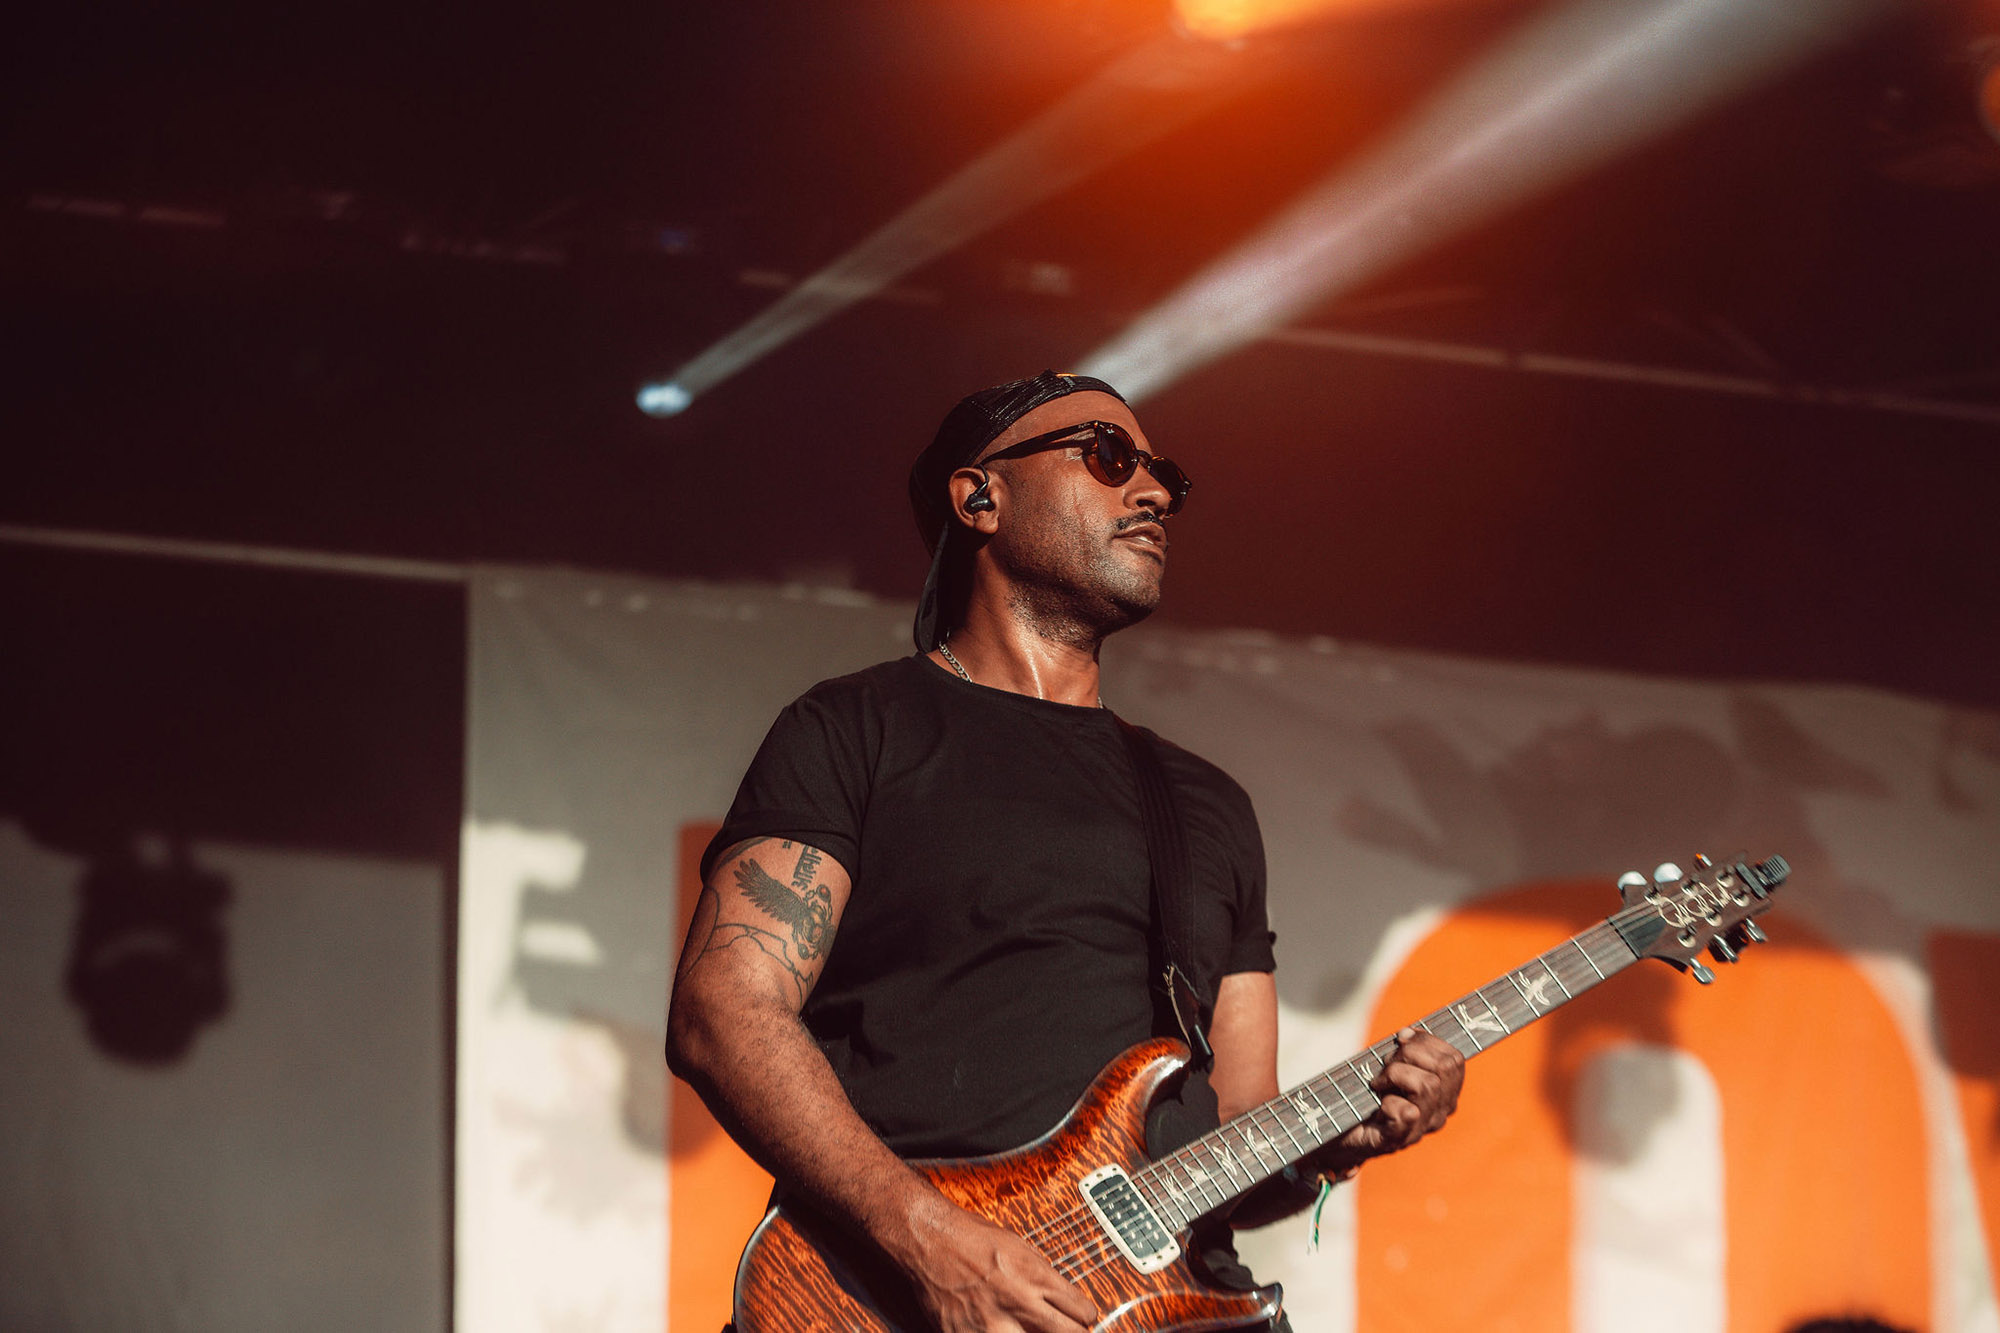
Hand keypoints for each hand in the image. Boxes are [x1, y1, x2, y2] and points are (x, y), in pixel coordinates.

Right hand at [901, 1194, 1099, 1332]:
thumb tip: (1060, 1300)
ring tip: (1024, 1326)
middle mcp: (1019, 1304)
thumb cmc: (972, 1238)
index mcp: (1036, 1277)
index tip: (1081, 1318)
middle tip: (1062, 1329)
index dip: (1084, 1317)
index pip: (1082, 1313)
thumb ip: (1042, 1278)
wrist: (930, 1241)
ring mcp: (992, 1326)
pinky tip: (996, 1328)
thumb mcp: (1020, 1248)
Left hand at [1319, 1027, 1463, 1171]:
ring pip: (1429, 1085)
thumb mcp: (1389, 1066)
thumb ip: (1405, 1049)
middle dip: (1410, 1053)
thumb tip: (1406, 1034)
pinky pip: (1407, 1112)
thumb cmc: (1365, 1094)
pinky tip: (1376, 1105)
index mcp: (1443, 1092)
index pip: (1454, 1060)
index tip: (1401, 1039)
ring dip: (1396, 1074)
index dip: (1427, 1041)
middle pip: (1444, 1068)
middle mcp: (1439, 1111)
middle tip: (1386, 1063)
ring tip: (1379, 1083)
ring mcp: (1422, 1128)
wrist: (1340, 1132)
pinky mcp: (1399, 1139)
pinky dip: (1388, 1101)